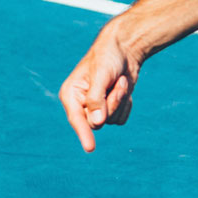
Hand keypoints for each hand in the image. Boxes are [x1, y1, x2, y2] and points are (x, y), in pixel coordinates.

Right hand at [60, 28, 141, 151]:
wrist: (125, 50)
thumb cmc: (108, 57)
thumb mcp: (101, 74)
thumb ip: (97, 99)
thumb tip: (97, 123)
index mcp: (71, 94)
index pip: (76, 119)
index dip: (83, 134)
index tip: (90, 148)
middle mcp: (81, 104)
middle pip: (97, 122)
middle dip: (112, 104)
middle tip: (119, 84)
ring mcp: (96, 109)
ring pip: (111, 121)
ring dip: (120, 101)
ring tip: (120, 82)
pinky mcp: (110, 110)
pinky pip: (120, 119)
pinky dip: (126, 105)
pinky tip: (123, 88)